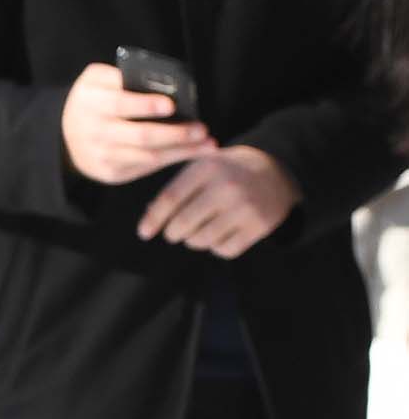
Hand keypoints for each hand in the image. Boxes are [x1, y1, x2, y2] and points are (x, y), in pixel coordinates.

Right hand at [62, 61, 213, 185]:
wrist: (65, 135)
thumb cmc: (92, 100)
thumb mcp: (96, 79)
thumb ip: (120, 76)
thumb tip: (159, 82)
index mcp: (91, 103)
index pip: (119, 105)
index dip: (145, 106)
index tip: (171, 104)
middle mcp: (95, 133)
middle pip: (139, 136)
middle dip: (174, 134)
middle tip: (201, 128)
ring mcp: (103, 157)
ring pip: (148, 156)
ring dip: (181, 151)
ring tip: (207, 143)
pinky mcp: (111, 173)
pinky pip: (146, 168)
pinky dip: (172, 160)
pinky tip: (192, 152)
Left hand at [137, 144, 297, 256]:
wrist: (275, 172)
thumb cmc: (226, 172)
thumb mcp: (202, 168)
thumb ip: (175, 188)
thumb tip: (148, 217)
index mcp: (207, 168)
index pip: (170, 199)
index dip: (153, 219)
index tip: (144, 233)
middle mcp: (226, 187)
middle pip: (182, 224)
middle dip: (173, 233)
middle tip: (176, 231)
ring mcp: (244, 208)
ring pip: (201, 241)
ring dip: (194, 241)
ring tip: (201, 229)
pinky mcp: (259, 226)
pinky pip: (224, 250)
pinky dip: (217, 247)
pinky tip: (222, 233)